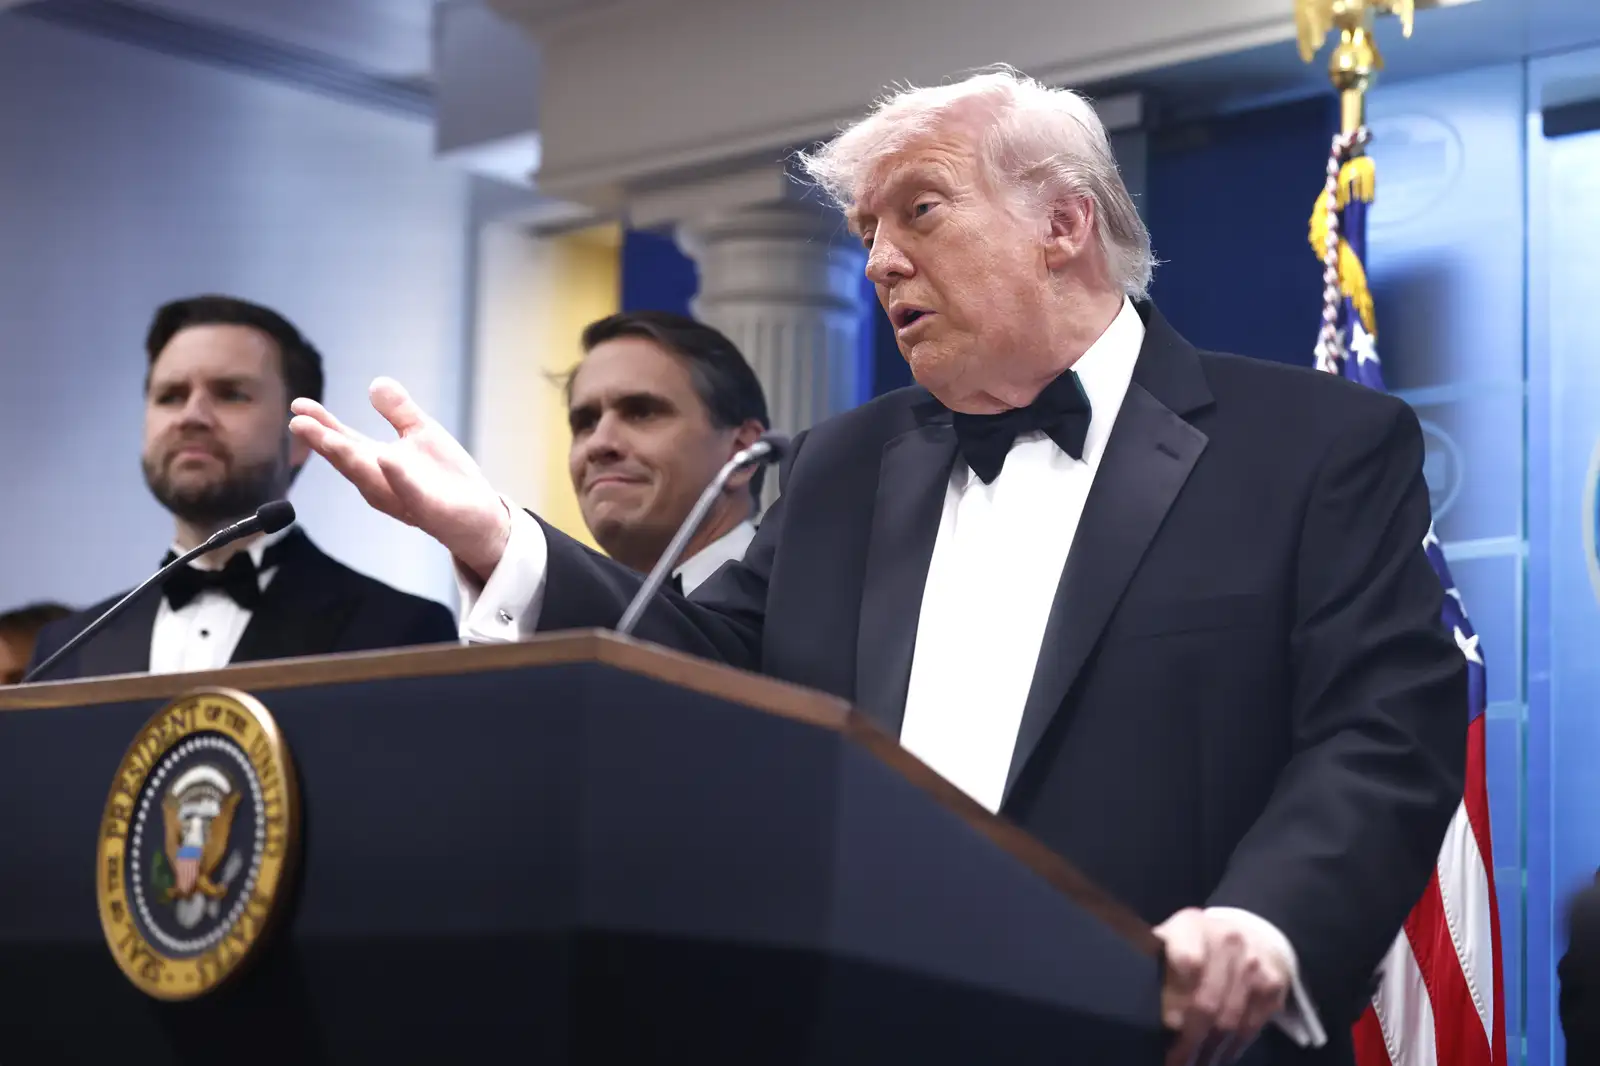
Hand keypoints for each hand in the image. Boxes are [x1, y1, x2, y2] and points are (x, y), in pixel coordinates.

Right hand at [289, 378, 510, 579]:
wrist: (480, 515)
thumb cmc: (446, 477)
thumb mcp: (422, 434)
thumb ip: (399, 411)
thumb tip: (376, 382)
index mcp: (378, 462)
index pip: (343, 441)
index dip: (320, 425)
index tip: (297, 405)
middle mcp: (383, 483)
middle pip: (348, 460)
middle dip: (323, 442)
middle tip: (298, 422)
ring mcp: (403, 499)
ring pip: (371, 478)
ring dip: (349, 457)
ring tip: (328, 437)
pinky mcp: (430, 510)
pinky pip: (411, 493)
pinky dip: (398, 477)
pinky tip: (386, 457)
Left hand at [1154, 908, 1289, 1065]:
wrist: (1245, 932)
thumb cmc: (1191, 943)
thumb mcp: (1166, 942)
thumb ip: (1156, 968)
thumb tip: (1142, 1012)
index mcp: (1191, 926)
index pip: (1186, 963)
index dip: (1175, 999)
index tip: (1166, 1026)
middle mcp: (1227, 939)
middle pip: (1208, 1001)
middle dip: (1189, 1039)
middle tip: (1176, 1061)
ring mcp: (1254, 962)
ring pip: (1230, 1019)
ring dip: (1211, 1050)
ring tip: (1195, 1063)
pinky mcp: (1273, 983)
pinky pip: (1252, 1025)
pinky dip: (1234, 1047)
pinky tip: (1219, 1056)